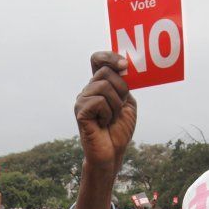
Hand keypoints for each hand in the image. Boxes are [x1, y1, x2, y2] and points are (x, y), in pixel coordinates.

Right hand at [75, 52, 136, 178]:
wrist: (112, 152)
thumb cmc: (119, 130)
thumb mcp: (128, 102)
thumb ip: (125, 84)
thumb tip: (124, 66)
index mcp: (99, 85)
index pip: (98, 60)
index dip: (109, 56)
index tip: (124, 65)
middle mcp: (88, 89)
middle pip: (106, 72)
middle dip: (121, 89)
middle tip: (119, 108)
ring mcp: (82, 99)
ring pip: (104, 87)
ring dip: (115, 105)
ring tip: (110, 119)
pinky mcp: (80, 111)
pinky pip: (99, 101)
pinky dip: (107, 114)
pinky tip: (102, 124)